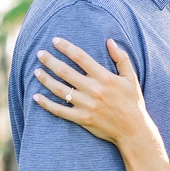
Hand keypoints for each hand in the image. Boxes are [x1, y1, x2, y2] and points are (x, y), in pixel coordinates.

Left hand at [33, 37, 159, 148]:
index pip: (81, 57)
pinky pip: (60, 110)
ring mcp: (86, 105)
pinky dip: (46, 104)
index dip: (66, 47)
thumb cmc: (133, 102)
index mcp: (105, 77)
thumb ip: (121, 58)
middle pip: (66, 71)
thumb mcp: (131, 78)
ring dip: (46, 79)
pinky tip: (36, 97)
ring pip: (60, 90)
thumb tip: (109, 41)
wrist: (133, 130)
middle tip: (40, 54)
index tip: (55, 41)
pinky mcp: (82, 119)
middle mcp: (93, 90)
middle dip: (50, 61)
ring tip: (36, 71)